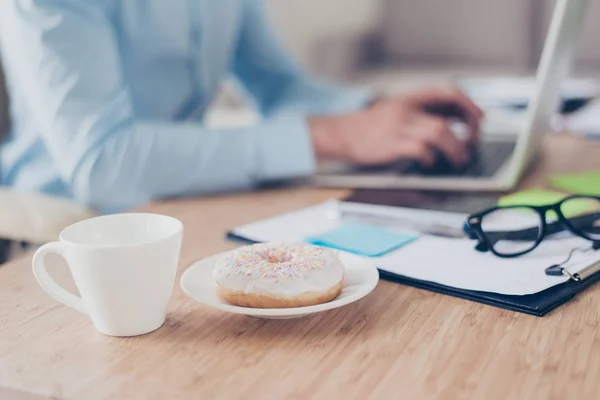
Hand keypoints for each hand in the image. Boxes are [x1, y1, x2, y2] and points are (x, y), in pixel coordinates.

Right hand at [309, 85, 483, 165]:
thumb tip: (453, 119)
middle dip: (466, 130)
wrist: (341, 133)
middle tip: (472, 141)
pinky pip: (421, 150)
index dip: (468, 104)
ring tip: (459, 158)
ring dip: (455, 148)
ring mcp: (399, 126)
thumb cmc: (370, 126)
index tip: (478, 118)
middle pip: (447, 116)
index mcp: (410, 98)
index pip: (447, 92)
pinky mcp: (392, 144)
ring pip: (440, 132)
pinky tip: (431, 162)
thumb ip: (421, 111)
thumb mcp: (396, 109)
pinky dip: (431, 158)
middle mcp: (407, 109)